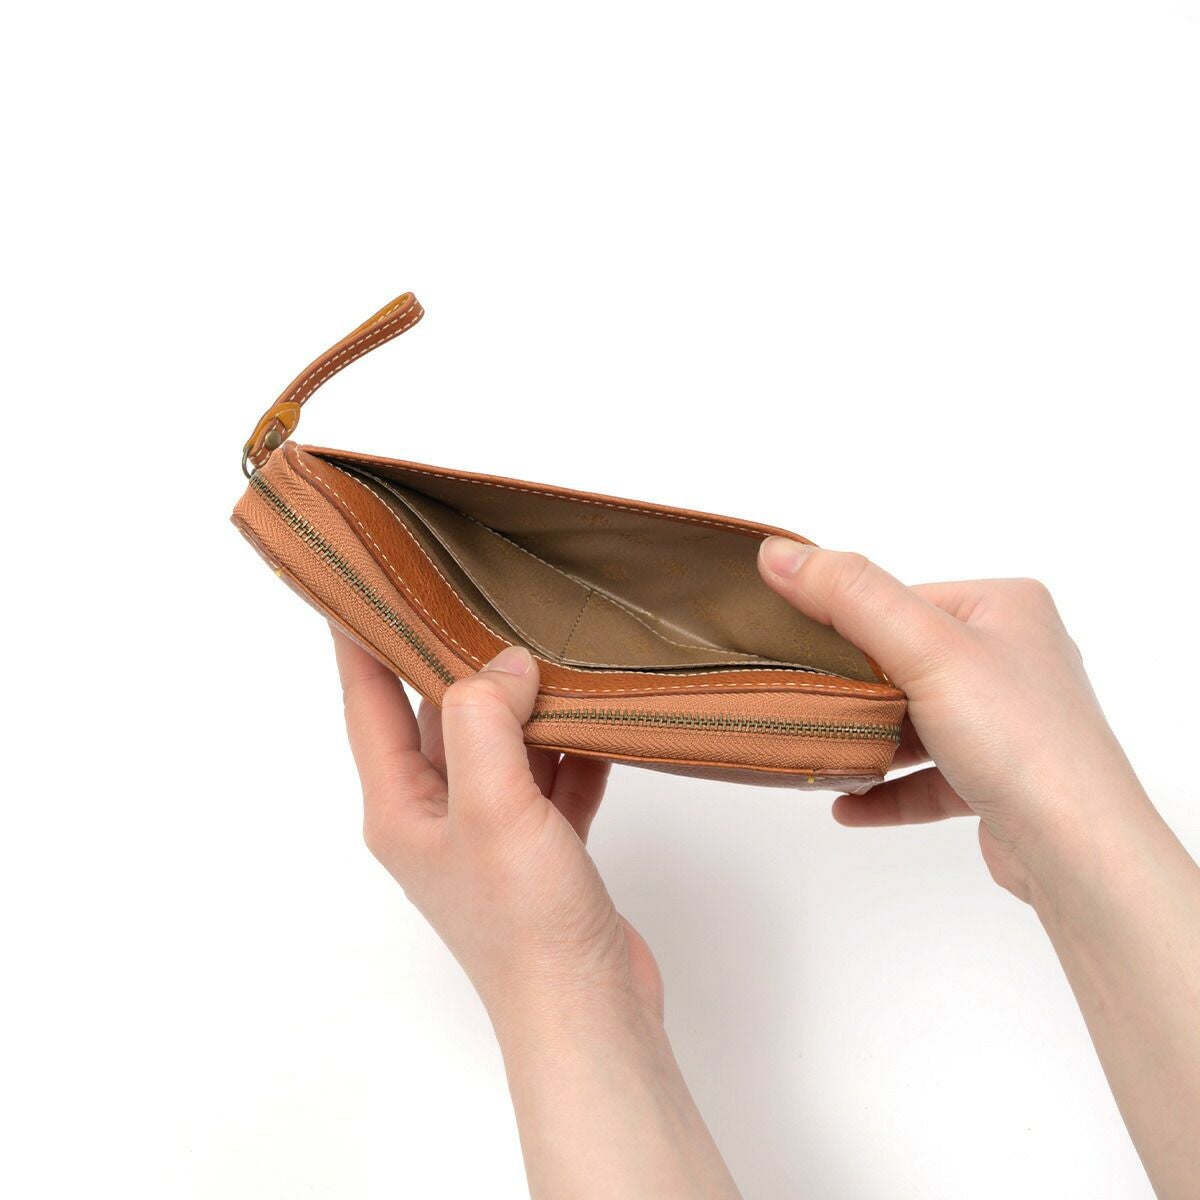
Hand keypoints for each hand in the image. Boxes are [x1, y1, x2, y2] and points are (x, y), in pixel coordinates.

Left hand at [330, 628, 661, 1033]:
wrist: (590, 1012)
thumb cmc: (525, 927)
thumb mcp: (490, 808)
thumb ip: (485, 723)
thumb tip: (505, 664)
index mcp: (401, 807)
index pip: (368, 703)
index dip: (362, 640)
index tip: (365, 580)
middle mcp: (439, 814)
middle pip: (440, 715)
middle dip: (461, 658)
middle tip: (483, 593)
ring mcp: (493, 830)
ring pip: (502, 741)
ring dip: (527, 702)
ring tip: (554, 643)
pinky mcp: (544, 845)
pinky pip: (552, 774)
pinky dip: (572, 743)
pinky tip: (601, 714)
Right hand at [757, 538, 1150, 900]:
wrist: (1079, 850)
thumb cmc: (1020, 738)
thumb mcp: (925, 648)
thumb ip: (850, 596)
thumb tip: (779, 554)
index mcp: (1006, 607)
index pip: (903, 600)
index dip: (849, 625)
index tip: (800, 651)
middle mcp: (1014, 657)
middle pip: (905, 660)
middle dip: (854, 690)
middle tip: (803, 704)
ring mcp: (1009, 721)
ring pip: (916, 721)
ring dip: (868, 741)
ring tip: (820, 752)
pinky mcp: (1000, 778)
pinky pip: (928, 776)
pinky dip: (887, 788)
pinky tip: (846, 803)